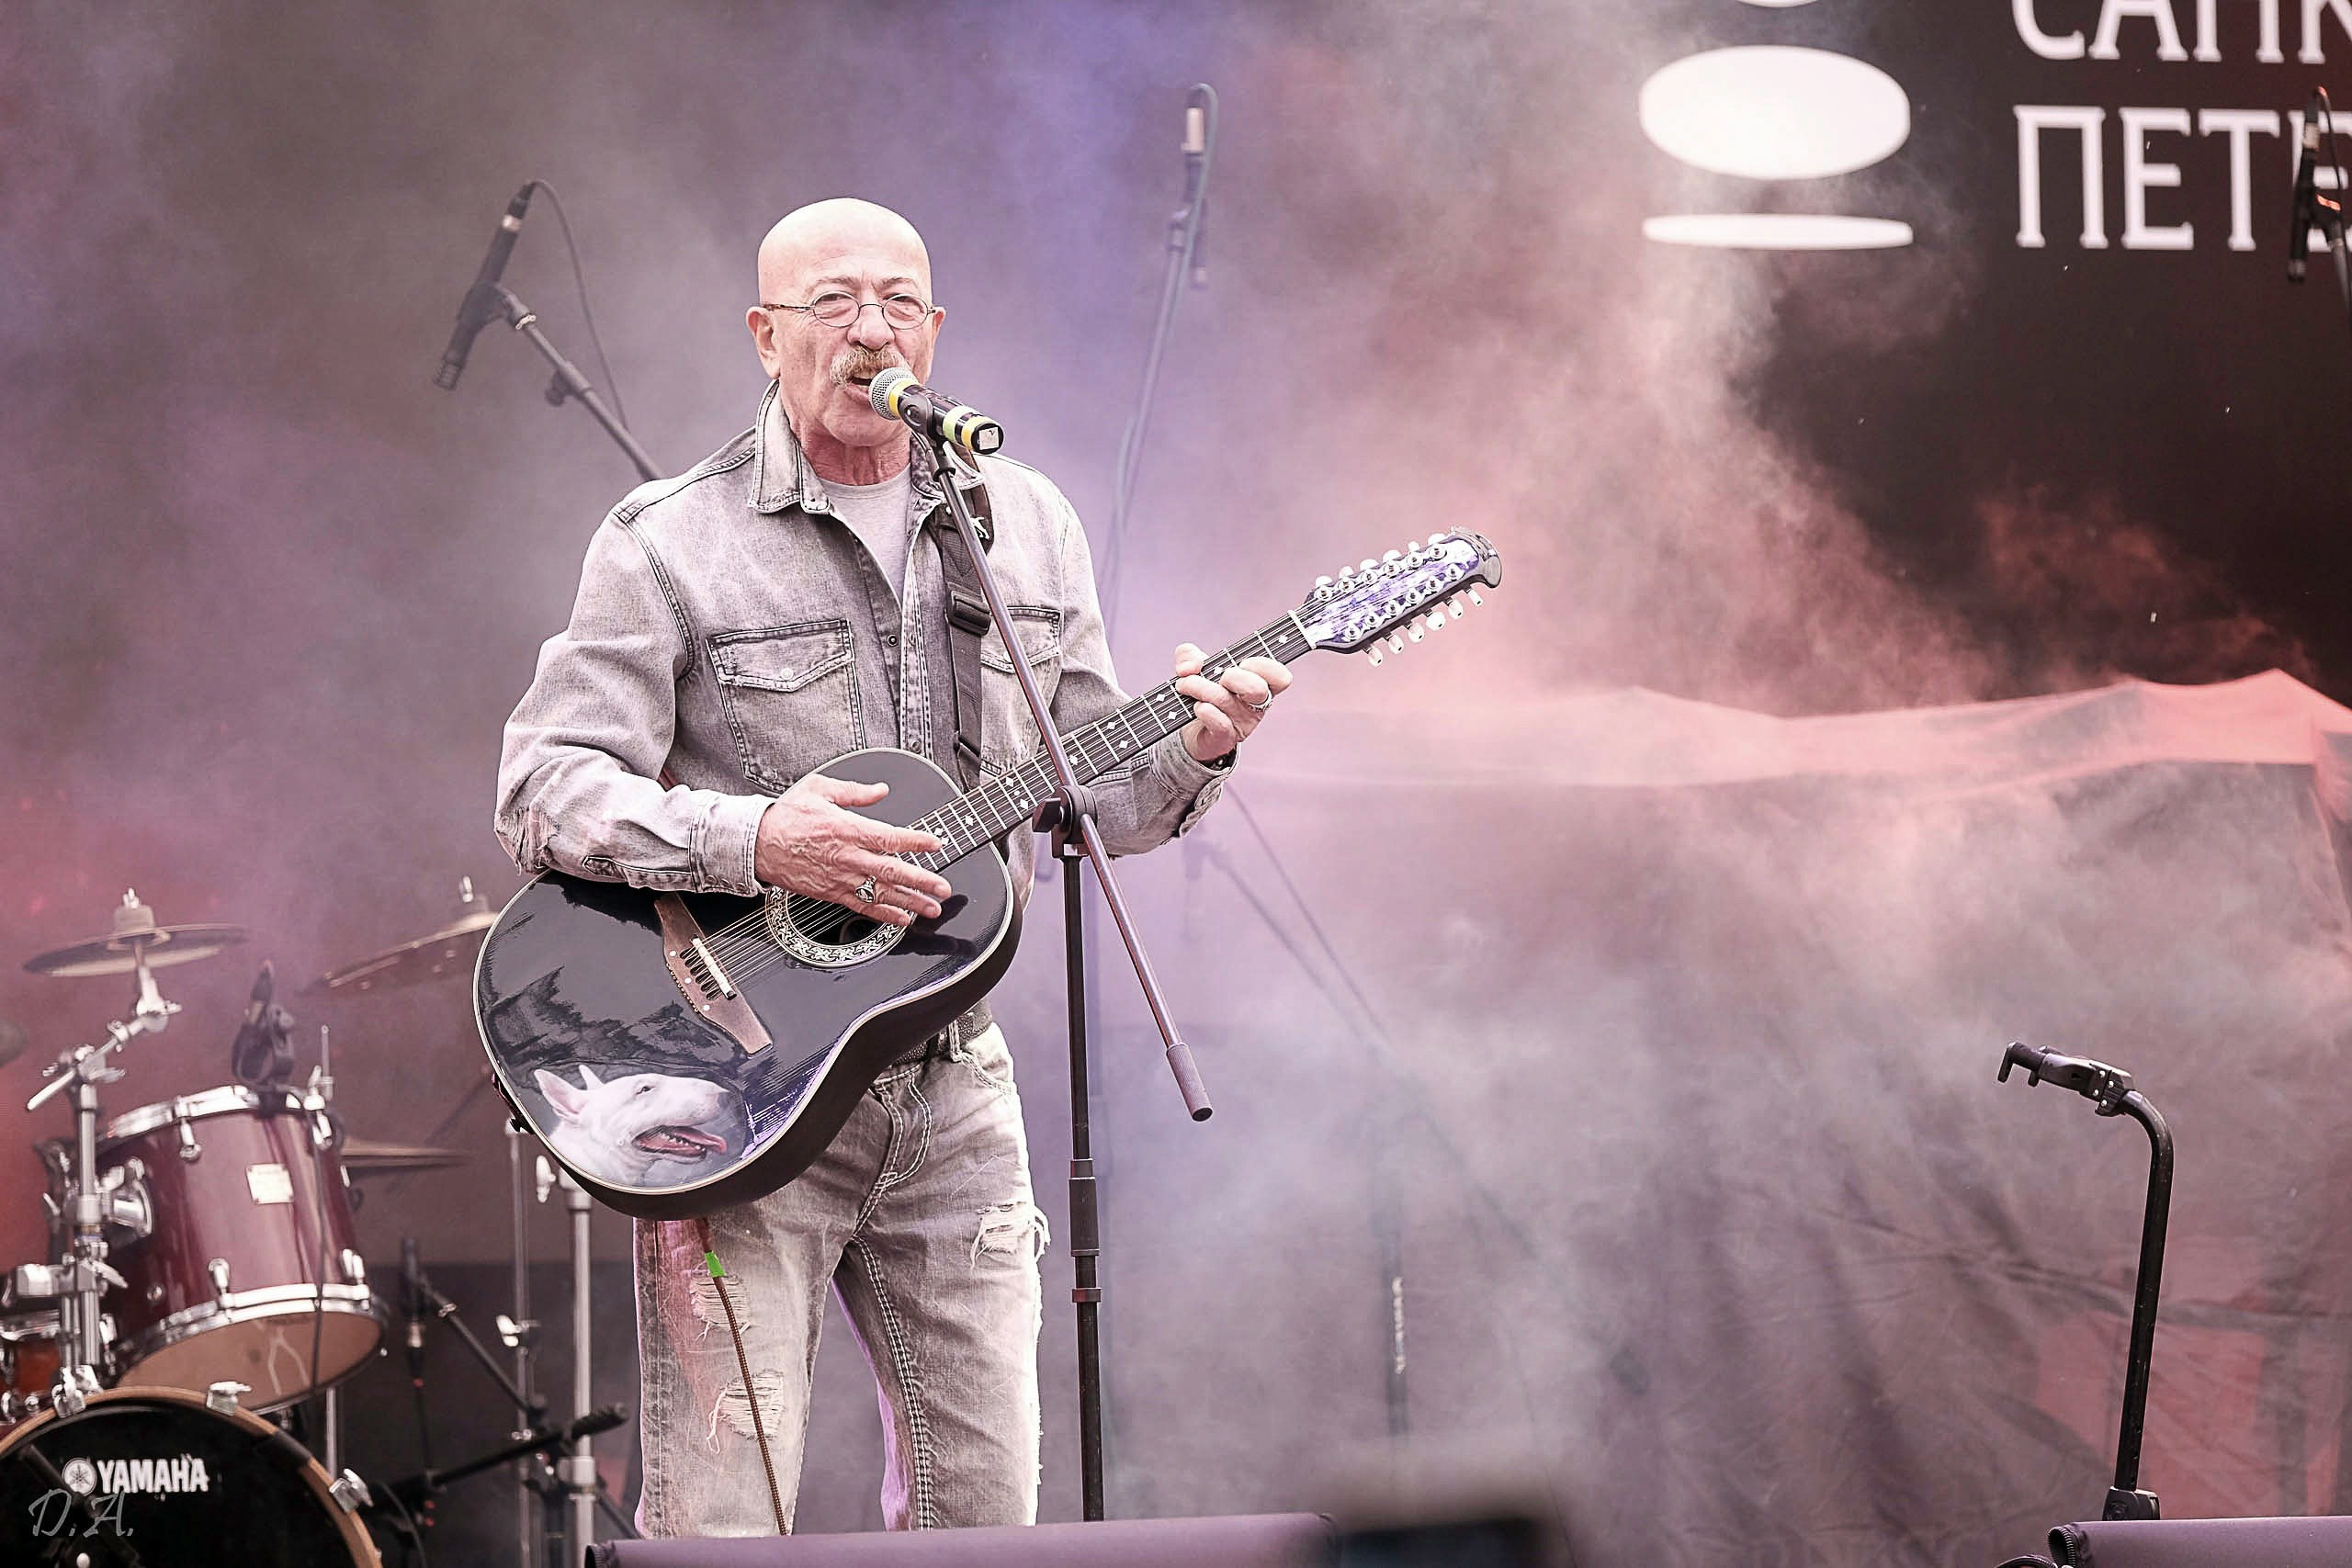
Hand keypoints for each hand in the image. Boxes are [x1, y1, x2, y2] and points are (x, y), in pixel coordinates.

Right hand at [754, 774, 951, 927]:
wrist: (756, 842)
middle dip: (922, 881)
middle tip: (944, 888)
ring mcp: (840, 878)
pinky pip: (862, 907)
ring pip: (881, 893)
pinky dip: (884, 915)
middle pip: (892, 871)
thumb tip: (881, 790)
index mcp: (847, 828)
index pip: (890, 837)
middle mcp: (848, 856)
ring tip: (932, 909)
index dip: (917, 842)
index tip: (937, 844)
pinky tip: (902, 920)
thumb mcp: (820, 788)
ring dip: (910, 903)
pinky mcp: (830, 893)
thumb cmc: (786, 815)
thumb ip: (855, 791)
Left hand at [1173, 643, 1291, 762]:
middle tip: (1219, 676)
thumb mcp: (1197, 667)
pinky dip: (1204, 710)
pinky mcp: (1224, 738)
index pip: (1279, 677)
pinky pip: (1219, 722)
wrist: (1191, 730)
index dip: (1262, 665)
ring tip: (1185, 684)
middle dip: (1233, 676)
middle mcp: (1255, 706)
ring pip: (1225, 700)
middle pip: (1258, 689)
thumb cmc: (1204, 693)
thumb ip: (1189, 655)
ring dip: (1200, 686)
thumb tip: (1188, 667)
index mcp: (1260, 685)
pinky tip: (1196, 706)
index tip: (1243, 662)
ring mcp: (1242, 724)